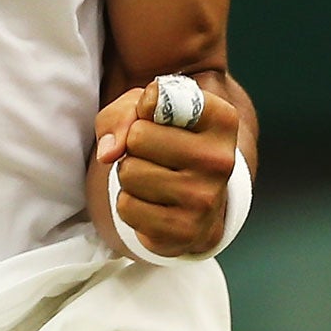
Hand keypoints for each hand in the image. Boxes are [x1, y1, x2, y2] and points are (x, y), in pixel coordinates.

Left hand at [94, 81, 240, 257]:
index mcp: (221, 119)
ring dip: (129, 175)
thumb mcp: (146, 112)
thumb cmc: (167, 143)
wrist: (195, 202)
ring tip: (154, 178)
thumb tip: (109, 152)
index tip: (157, 116)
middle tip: (154, 155)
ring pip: (129, 173)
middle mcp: (221, 160)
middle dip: (132, 145)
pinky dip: (129, 203)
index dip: (145, 107)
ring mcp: (206, 199)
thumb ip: (124, 113)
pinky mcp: (185, 231)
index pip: (158, 99)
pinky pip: (126, 207)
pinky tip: (153, 203)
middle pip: (138, 137)